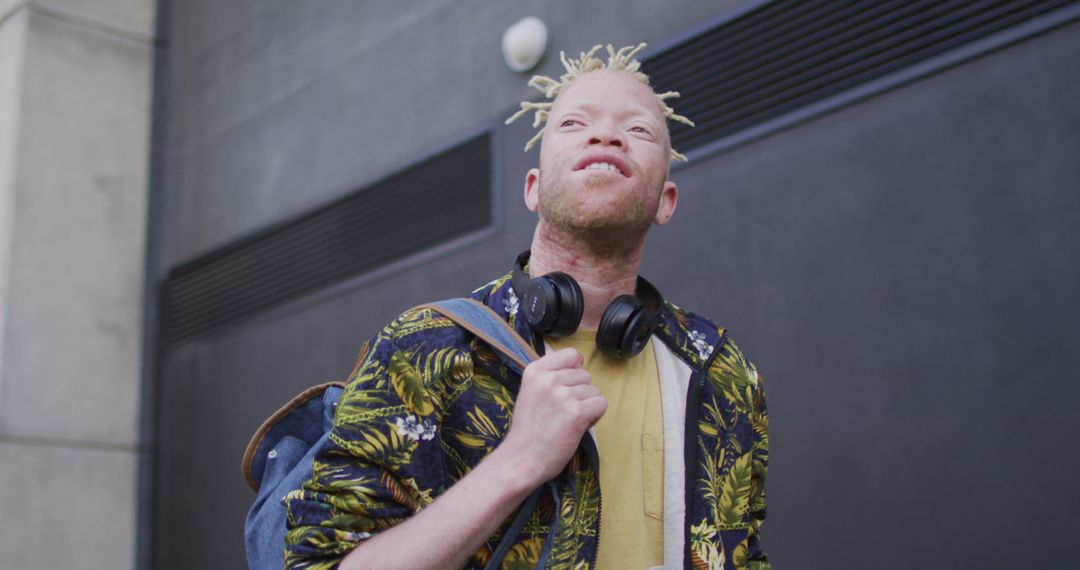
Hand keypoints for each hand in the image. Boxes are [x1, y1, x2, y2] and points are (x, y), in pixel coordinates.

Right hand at [498, 348, 606, 484]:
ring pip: (594, 391)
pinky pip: (601, 404)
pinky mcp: (576, 412)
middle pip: (585, 375)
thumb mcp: (530, 392)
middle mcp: (548, 379)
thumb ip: (549, 377)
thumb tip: (578, 366)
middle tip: (563, 412)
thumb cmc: (528, 429)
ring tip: (568, 421)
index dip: (575, 370)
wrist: (521, 459)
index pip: (571, 354)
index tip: (567, 386)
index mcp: (535, 371)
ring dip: (587, 406)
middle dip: (580, 393)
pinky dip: (594, 417)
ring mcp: (563, 395)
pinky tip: (578, 427)